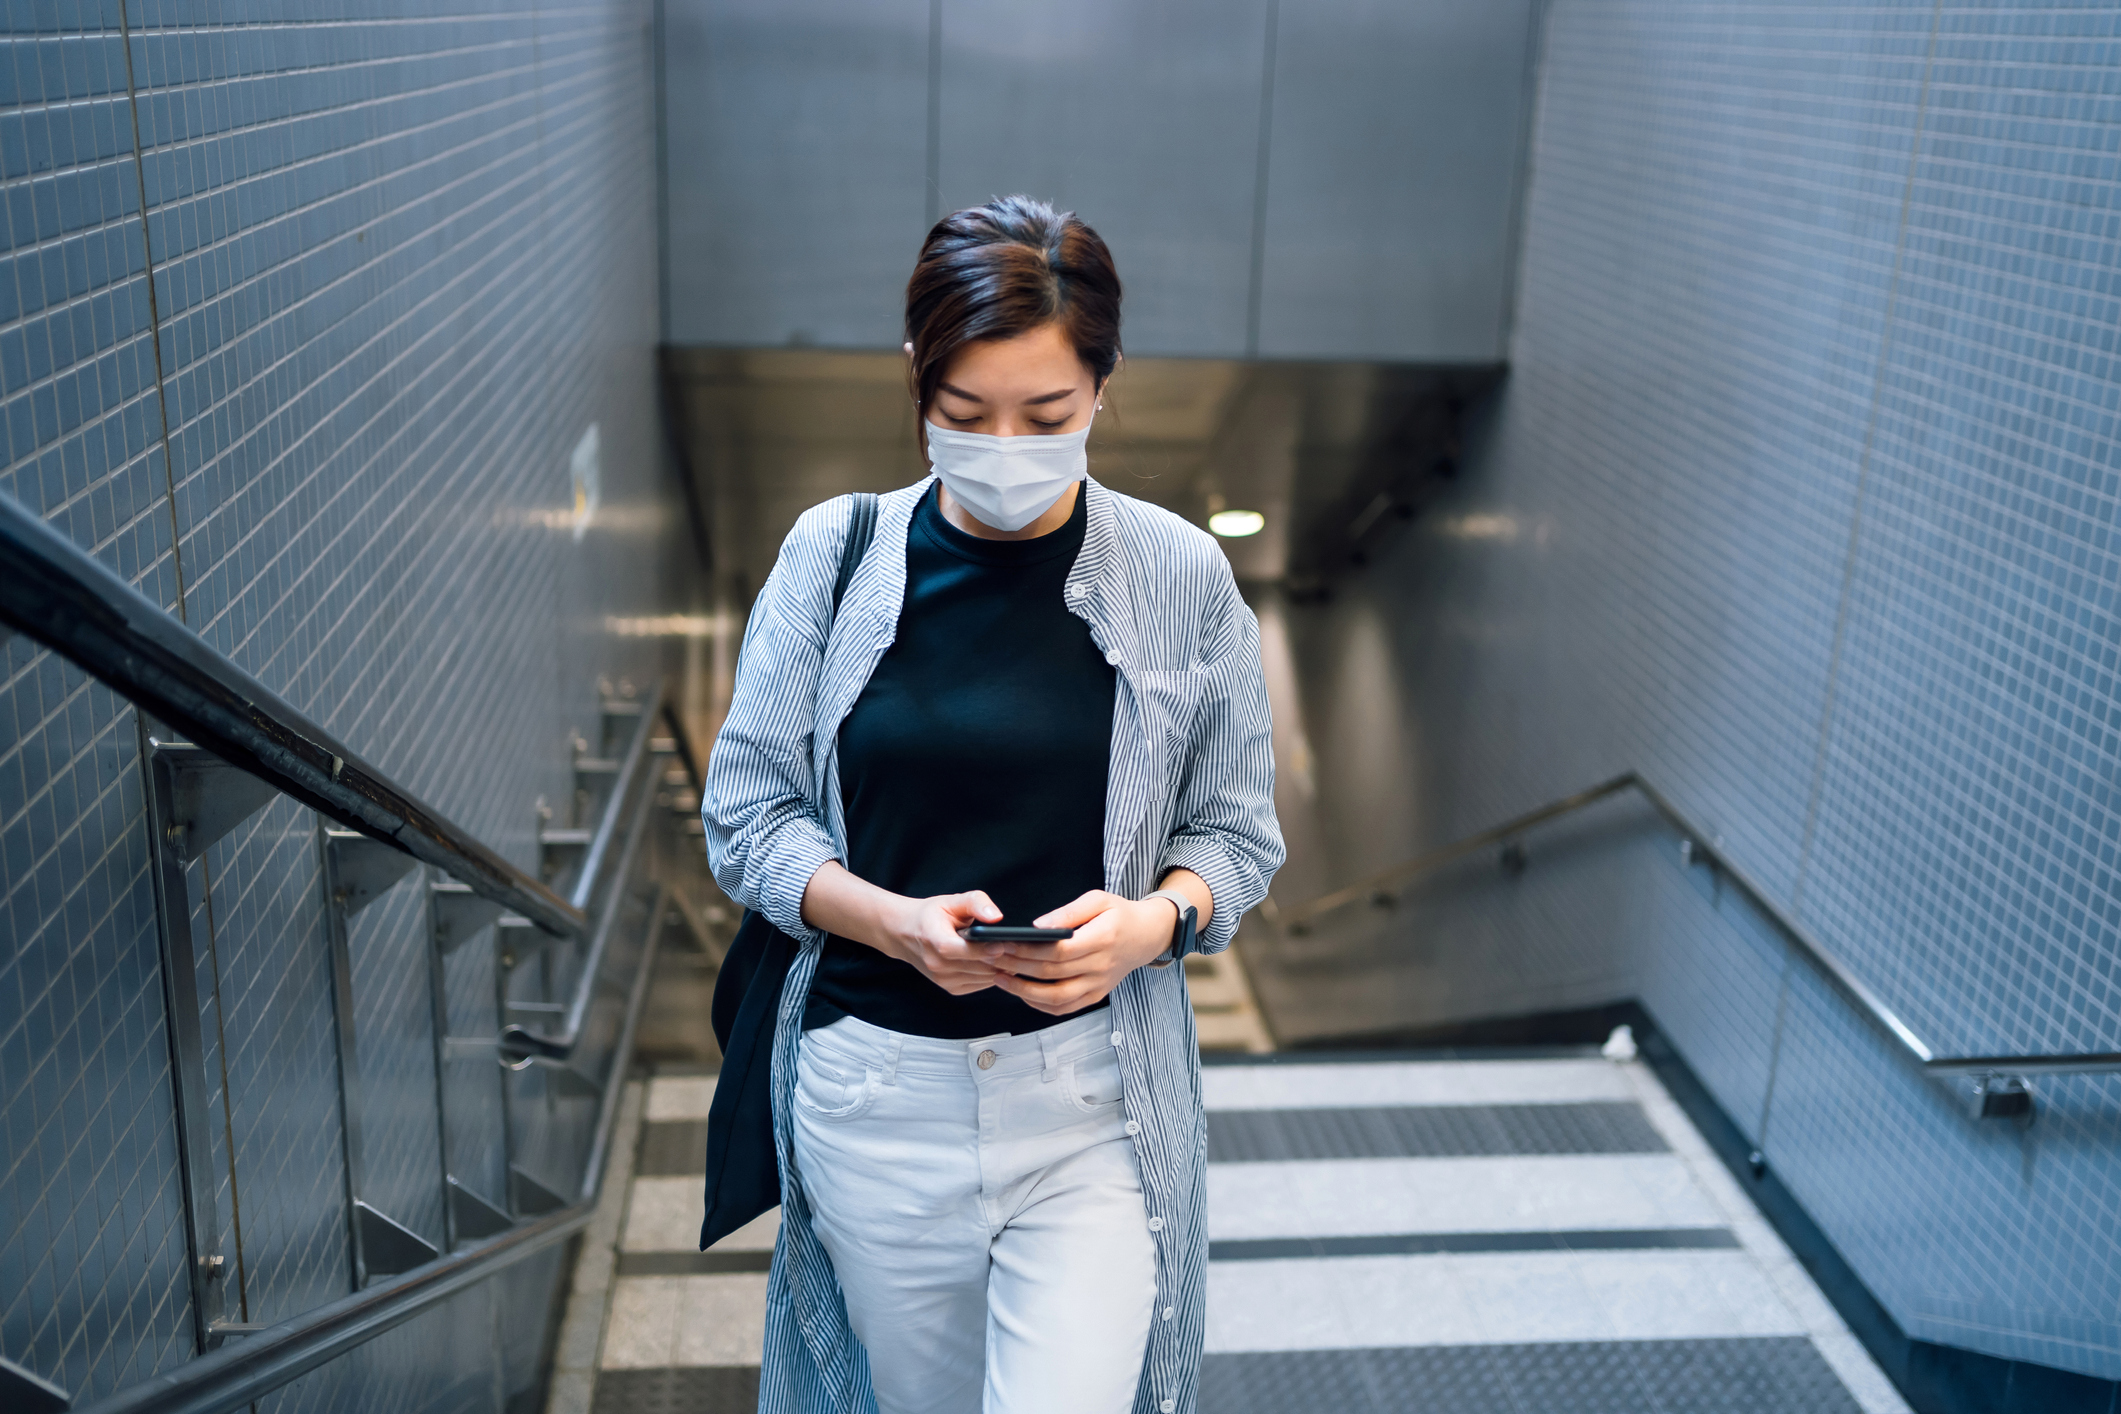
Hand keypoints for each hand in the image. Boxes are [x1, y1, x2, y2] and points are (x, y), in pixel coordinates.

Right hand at [880, 890, 1009, 995]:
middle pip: (979, 966)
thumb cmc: (931, 915)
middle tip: (1026, 947)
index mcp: (935, 942)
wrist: (906, 934)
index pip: (964, 951)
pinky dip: (993, 973)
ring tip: (1019, 953)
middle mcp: (938, 966)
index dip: (986, 949)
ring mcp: (944, 980)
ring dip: (1002, 967)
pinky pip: (981, 983)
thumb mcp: (951, 901)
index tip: (1008, 943)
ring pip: (984, 977)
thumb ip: (975, 903)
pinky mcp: (951, 988)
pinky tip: (1001, 960)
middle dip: (1004, 958)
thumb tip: (995, 916)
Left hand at [985, 890, 1177, 1014]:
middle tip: (990, 957)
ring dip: (1023, 991)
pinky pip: (1064, 1008)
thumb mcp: (1098, 900)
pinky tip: (1021, 992)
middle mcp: (1101, 967)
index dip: (1028, 950)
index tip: (1002, 943)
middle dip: (1016, 967)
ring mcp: (1099, 986)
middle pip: (1051, 973)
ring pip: (1056, 998)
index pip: (1059, 950)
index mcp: (1103, 939)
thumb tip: (1037, 927)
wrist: (1146, 936)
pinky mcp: (1095, 996)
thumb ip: (1068, 912)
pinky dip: (1039, 1004)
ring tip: (1000, 977)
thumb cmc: (1119, 914)